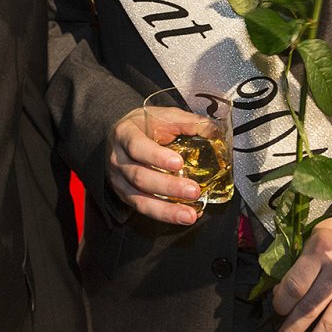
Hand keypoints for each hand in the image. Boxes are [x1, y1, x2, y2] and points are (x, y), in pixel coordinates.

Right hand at [105, 107, 202, 225]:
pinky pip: (144, 209)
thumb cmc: (146, 126)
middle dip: (168, 187)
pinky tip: (184, 216)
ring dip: (167, 210)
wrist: (123, 137)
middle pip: (140, 177)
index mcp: (125, 134)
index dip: (156, 157)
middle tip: (193, 191)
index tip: (178, 163)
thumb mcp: (163, 116)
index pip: (137, 147)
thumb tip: (213, 130)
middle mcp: (118, 160)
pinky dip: (165, 215)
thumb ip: (187, 122)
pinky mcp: (126, 196)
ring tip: (190, 215)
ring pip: (140, 200)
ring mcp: (120, 181)